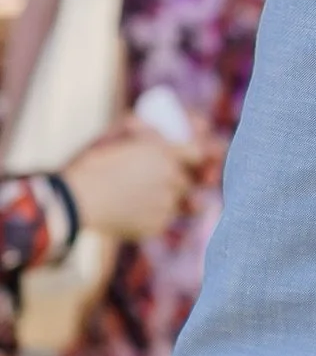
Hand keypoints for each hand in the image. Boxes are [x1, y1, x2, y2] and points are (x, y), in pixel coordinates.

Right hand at [61, 123, 193, 244]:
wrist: (74, 199)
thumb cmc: (91, 162)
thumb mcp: (116, 134)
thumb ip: (144, 128)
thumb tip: (160, 130)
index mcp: (165, 153)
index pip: (200, 153)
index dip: (199, 154)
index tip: (196, 157)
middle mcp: (172, 180)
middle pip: (188, 180)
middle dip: (178, 177)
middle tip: (154, 177)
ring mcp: (166, 206)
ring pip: (179, 202)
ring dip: (168, 198)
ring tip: (142, 195)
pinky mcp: (156, 227)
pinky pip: (163, 219)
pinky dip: (152, 215)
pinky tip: (129, 210)